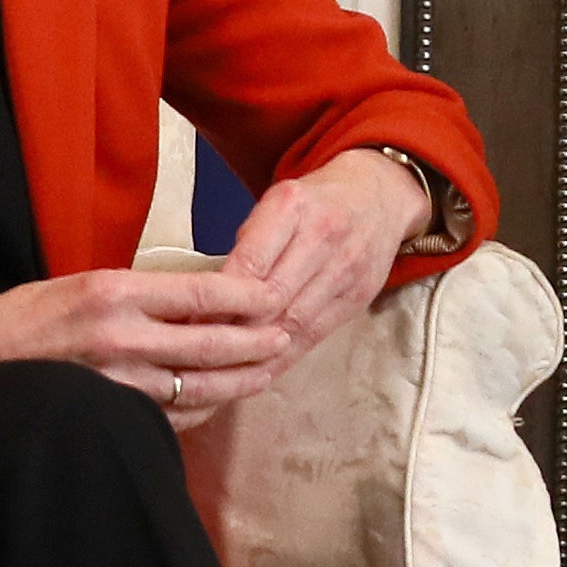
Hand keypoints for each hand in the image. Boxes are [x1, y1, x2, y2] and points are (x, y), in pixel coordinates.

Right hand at [0, 255, 307, 415]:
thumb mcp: (79, 283)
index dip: (247, 300)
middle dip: (255, 345)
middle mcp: (118, 337)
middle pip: (211, 345)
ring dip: (236, 382)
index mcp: (113, 292)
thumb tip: (198, 296)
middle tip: (284, 341)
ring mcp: (113, 382)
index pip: (202, 294)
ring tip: (263, 373)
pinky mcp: (106, 413)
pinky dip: (197, 408)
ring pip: (195, 386)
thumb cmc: (23, 319)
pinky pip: (167, 415)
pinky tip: (217, 400)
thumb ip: (137, 292)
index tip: (273, 299)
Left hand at [206, 145, 432, 355]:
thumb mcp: (276, 202)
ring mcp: (346, 270)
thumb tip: (207, 299)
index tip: (187, 321)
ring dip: (255, 351)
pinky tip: (257, 370)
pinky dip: (283, 357)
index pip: (250, 263)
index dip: (218, 300)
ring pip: (293, 324)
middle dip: (232, 331)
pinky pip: (315, 336)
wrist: (379, 196)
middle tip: (198, 354)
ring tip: (221, 371)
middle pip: (272, 299)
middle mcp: (324, 236)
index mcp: (293, 205)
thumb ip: (248, 244)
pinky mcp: (358, 297)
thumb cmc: (315, 202)